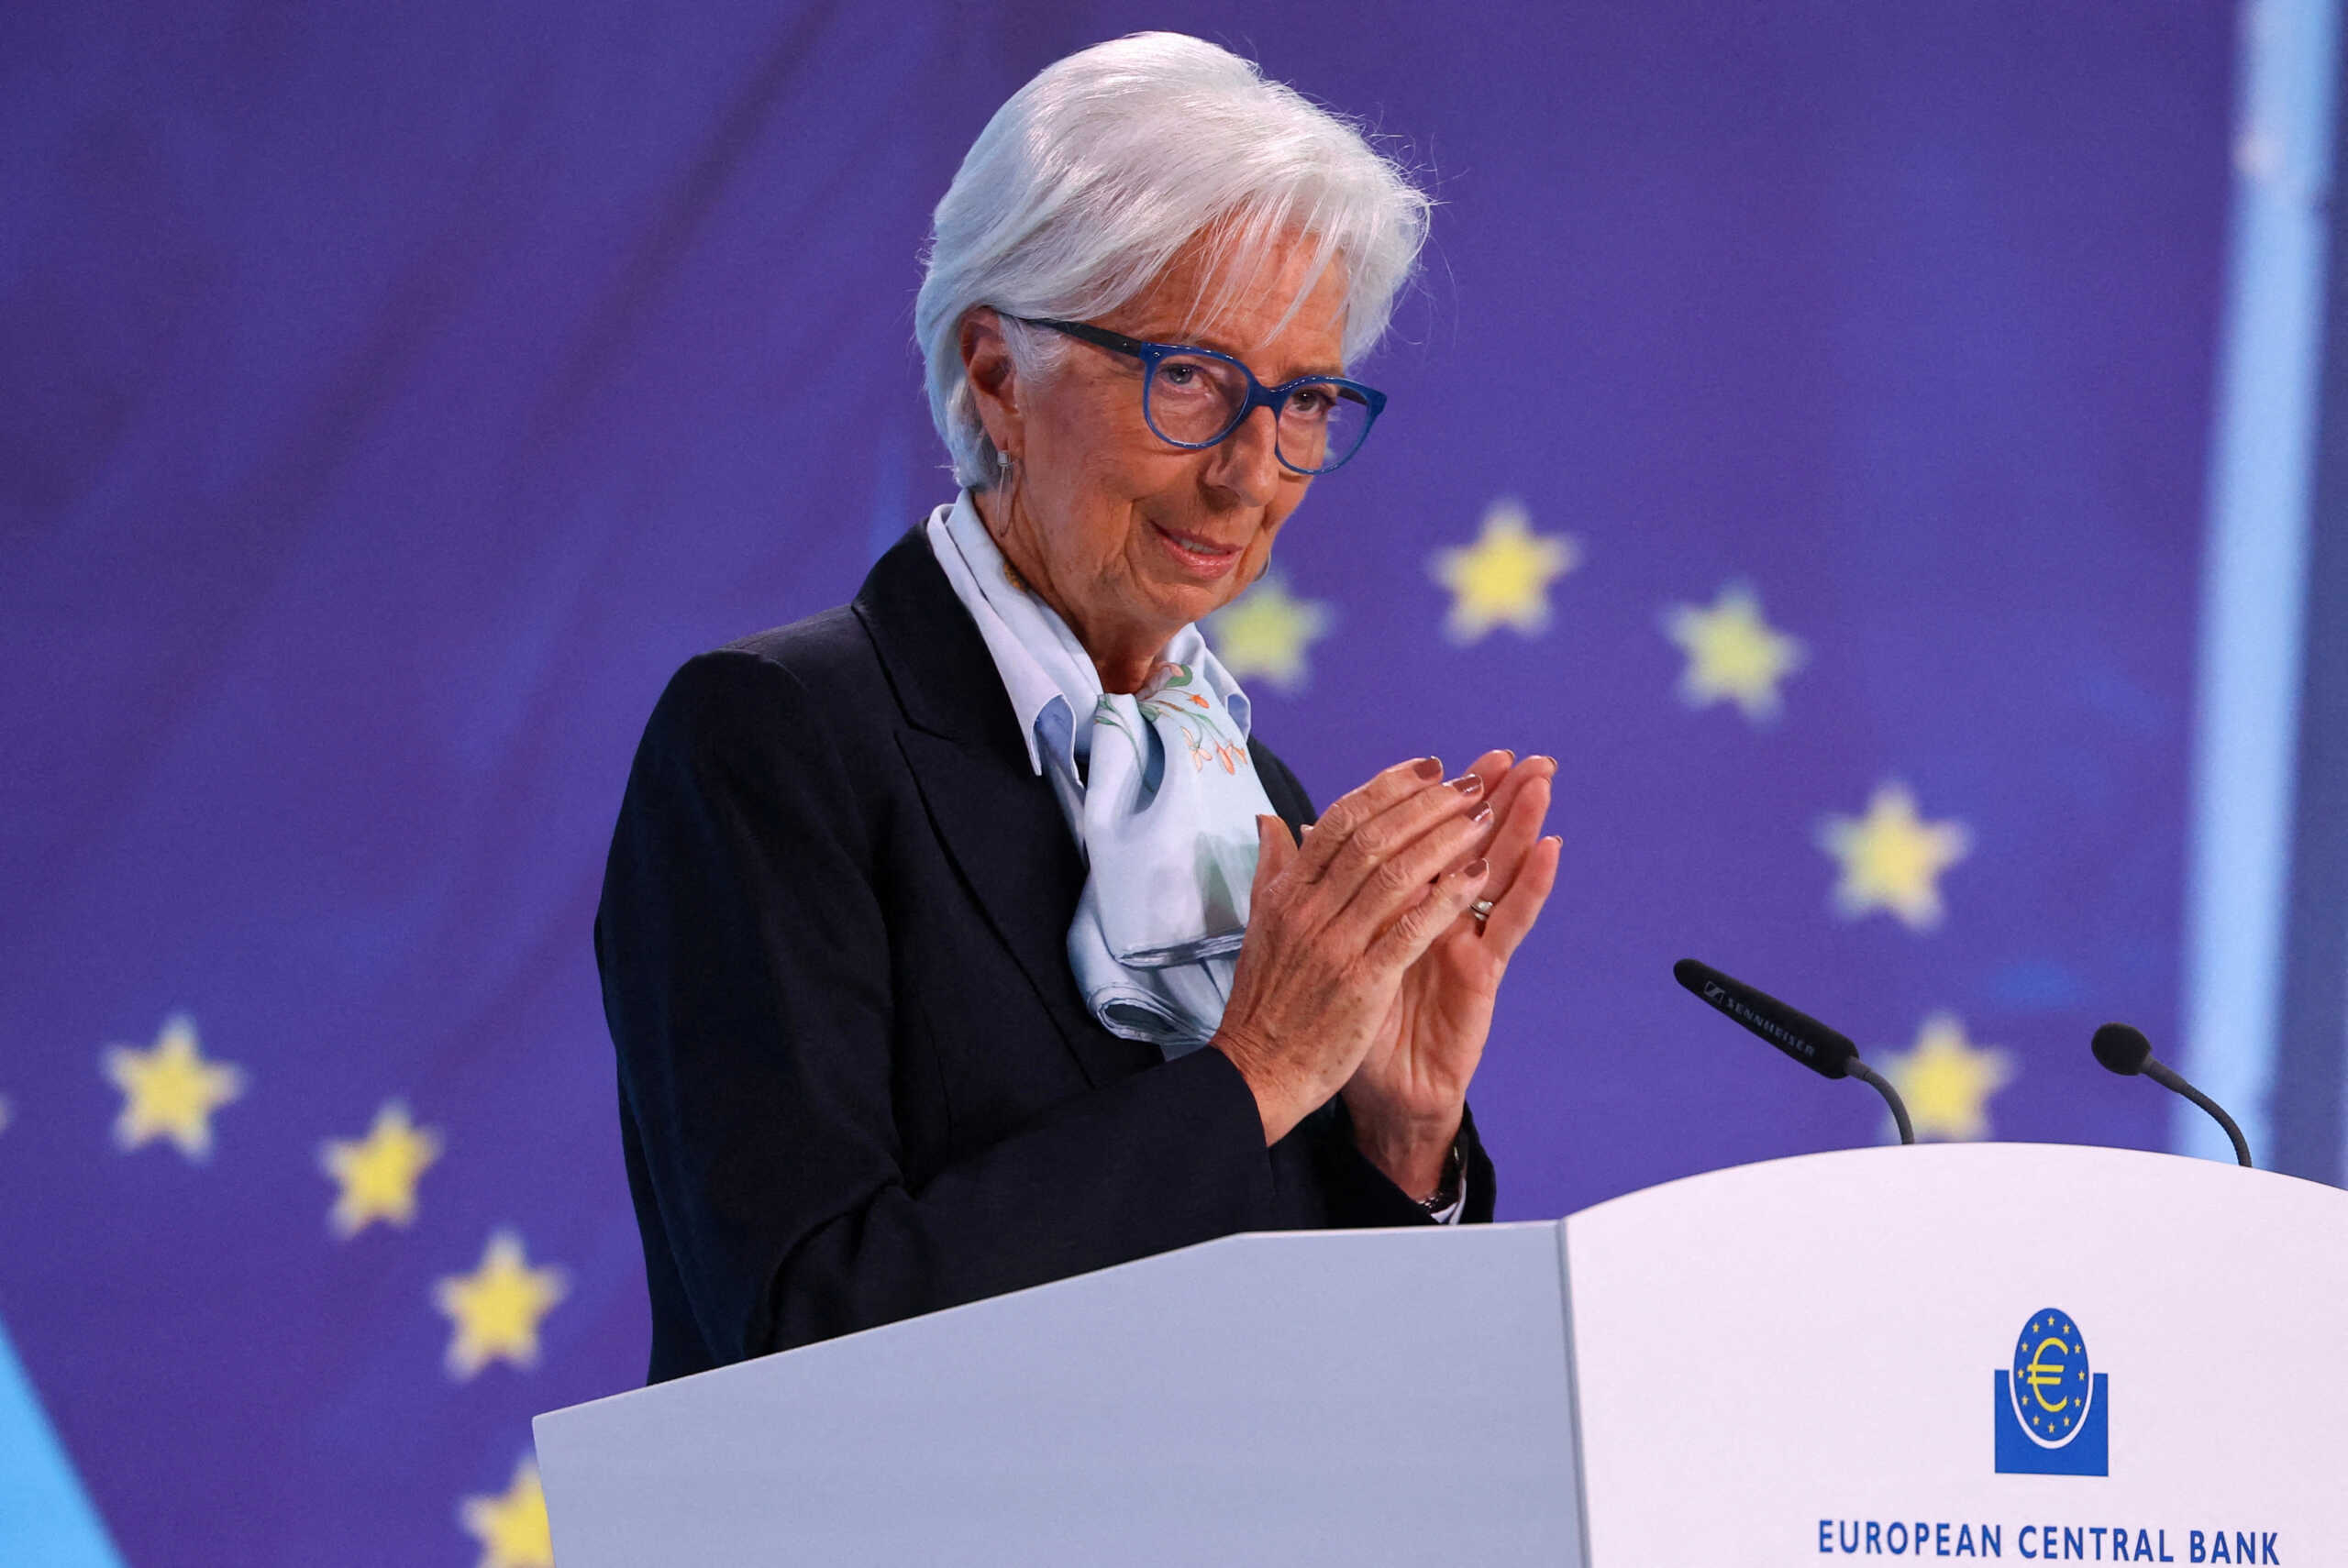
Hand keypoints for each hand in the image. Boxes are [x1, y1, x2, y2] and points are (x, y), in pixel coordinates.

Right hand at [1210, 757, 1494, 1144]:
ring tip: (1486, 816)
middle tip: (1472, 781)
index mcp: (1287, 892)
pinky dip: (1446, 897)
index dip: (1389, 788)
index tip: (1431, 767)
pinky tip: (1478, 876)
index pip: (1340, 820)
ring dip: (1446, 839)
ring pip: (1396, 873)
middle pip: (1374, 837)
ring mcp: (1335, 945)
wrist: (1257, 1072)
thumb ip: (1273, 869)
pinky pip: (1411, 928)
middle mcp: (1308, 909)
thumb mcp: (1261, 924)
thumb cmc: (1266, 1001)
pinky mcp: (1362, 983)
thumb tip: (1271, 820)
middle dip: (1428, 803)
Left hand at [1343, 751, 1560, 1198]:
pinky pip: (1511, 923)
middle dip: (1490, 796)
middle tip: (1516, 753)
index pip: (1419, 838)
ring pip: (1498, 869)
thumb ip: (1315, 882)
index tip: (1443, 759)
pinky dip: (1533, 885)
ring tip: (1542, 778)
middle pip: (1468, 843)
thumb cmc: (1345, 1020)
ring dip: (1522, 821)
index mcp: (1398, 904)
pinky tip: (1551, 849)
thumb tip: (1284, 827)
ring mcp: (1464, 941)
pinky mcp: (1482, 974)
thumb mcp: (1323, 942)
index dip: (1431, 799)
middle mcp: (1436, 916)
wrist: (1365, 1090)